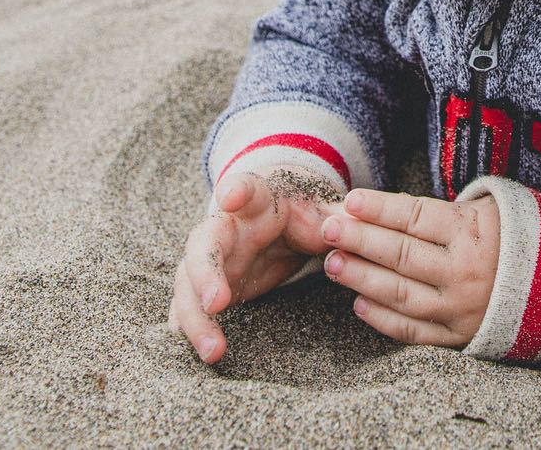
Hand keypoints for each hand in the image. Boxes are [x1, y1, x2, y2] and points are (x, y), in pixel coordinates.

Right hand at [167, 169, 338, 363]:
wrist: (281, 217)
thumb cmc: (302, 210)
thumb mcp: (322, 211)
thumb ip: (336, 219)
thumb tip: (351, 226)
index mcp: (258, 200)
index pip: (245, 187)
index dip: (236, 190)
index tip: (231, 196)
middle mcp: (226, 226)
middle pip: (204, 243)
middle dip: (205, 271)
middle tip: (217, 302)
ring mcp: (212, 258)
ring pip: (189, 282)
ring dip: (196, 316)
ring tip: (213, 350)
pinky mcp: (207, 285)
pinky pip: (191, 306)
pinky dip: (192, 328)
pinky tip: (200, 353)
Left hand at [319, 188, 499, 347]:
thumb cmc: (516, 237)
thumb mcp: (491, 209)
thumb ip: (442, 210)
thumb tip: (383, 208)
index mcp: (474, 232)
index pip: (416, 217)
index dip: (380, 208)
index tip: (350, 200)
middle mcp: (465, 271)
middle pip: (401, 254)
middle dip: (359, 240)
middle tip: (327, 230)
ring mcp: (460, 308)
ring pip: (401, 294)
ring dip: (361, 278)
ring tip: (332, 263)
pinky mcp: (460, 337)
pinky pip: (414, 332)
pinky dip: (383, 319)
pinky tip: (359, 303)